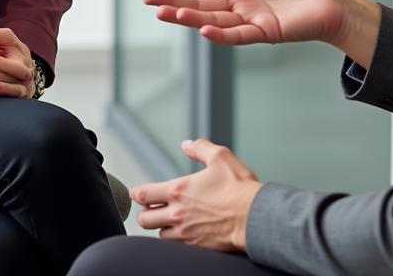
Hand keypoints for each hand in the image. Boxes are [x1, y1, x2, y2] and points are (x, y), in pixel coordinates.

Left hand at [132, 139, 261, 250]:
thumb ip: (200, 148)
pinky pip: (175, 246)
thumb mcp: (220, 157)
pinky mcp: (196, 246)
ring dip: (161, 226)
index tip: (138, 192)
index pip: (144, 194)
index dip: (137, 193)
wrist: (255, 217)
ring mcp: (186, 233)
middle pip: (145, 219)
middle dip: (145, 212)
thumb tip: (187, 144)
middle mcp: (178, 213)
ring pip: (159, 235)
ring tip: (169, 219)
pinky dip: (175, 238)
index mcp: (179, 190)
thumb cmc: (239, 187)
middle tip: (153, 207)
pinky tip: (183, 231)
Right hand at [145, 0, 380, 65]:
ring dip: (190, 18)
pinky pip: (238, 34)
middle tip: (149, 1)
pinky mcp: (265, 32)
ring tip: (166, 13)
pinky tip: (202, 29)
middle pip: (202, 5)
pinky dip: (220, 33)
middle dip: (175, 3)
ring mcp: (251, 20)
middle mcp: (242, 6)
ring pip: (213, 20)